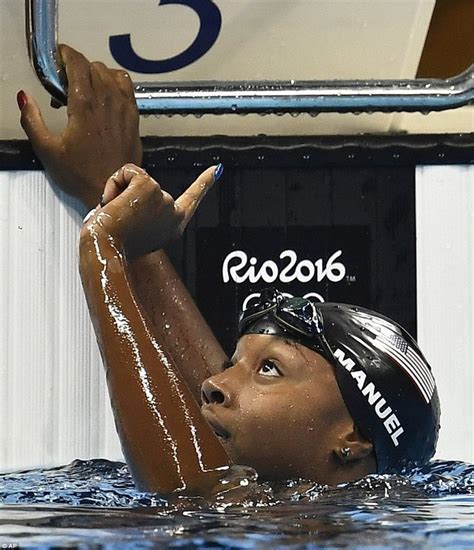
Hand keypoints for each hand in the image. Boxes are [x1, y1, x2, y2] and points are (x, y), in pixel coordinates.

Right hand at [18, 45, 141, 208]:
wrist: (112, 191)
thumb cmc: (82, 175)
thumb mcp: (47, 150)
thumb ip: (31, 120)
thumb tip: (24, 98)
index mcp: (84, 105)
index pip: (77, 62)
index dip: (66, 54)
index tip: (58, 58)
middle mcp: (107, 102)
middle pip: (93, 66)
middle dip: (77, 67)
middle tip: (65, 84)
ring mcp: (124, 109)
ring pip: (112, 73)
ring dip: (97, 74)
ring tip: (86, 89)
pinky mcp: (134, 118)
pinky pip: (128, 87)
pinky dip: (116, 83)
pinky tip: (106, 96)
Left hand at [83, 163, 222, 256]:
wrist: (105, 250)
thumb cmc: (110, 245)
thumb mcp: (130, 232)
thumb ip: (137, 215)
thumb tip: (114, 201)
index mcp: (172, 229)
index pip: (192, 199)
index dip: (204, 183)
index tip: (216, 169)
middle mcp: (173, 215)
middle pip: (148, 187)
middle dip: (128, 197)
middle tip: (118, 221)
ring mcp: (164, 200)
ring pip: (136, 178)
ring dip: (118, 192)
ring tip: (114, 216)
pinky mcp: (151, 187)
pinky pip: (128, 171)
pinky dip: (114, 183)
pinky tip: (113, 204)